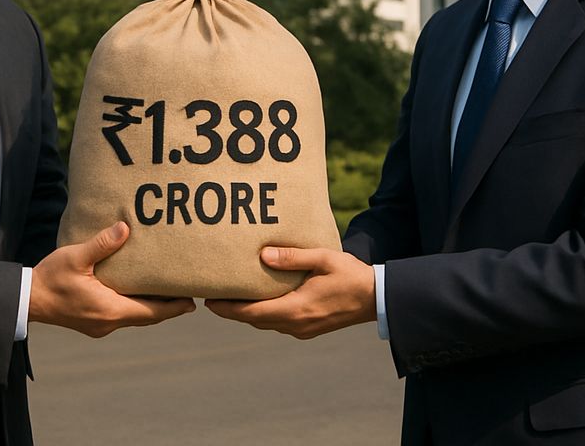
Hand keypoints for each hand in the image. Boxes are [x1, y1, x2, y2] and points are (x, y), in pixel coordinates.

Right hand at [28, 221, 194, 336]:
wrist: (28, 299)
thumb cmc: (52, 277)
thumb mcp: (77, 257)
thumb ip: (102, 243)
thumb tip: (125, 228)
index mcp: (109, 310)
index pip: (151, 313)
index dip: (173, 308)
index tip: (192, 302)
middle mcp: (108, 322)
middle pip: (146, 317)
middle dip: (167, 307)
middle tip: (187, 294)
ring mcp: (100, 325)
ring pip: (135, 317)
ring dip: (152, 307)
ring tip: (168, 291)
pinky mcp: (93, 322)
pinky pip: (123, 316)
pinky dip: (136, 306)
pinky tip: (139, 292)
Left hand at [205, 246, 375, 338]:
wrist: (376, 299)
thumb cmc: (350, 275)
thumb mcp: (322, 259)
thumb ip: (292, 257)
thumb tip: (263, 255)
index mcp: (296, 309)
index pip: (252, 314)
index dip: (228, 309)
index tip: (208, 302)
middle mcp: (296, 324)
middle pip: (255, 321)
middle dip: (233, 310)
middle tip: (213, 295)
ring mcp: (303, 329)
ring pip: (266, 323)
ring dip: (248, 313)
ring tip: (232, 295)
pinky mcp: (309, 328)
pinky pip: (278, 323)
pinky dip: (263, 313)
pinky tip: (260, 299)